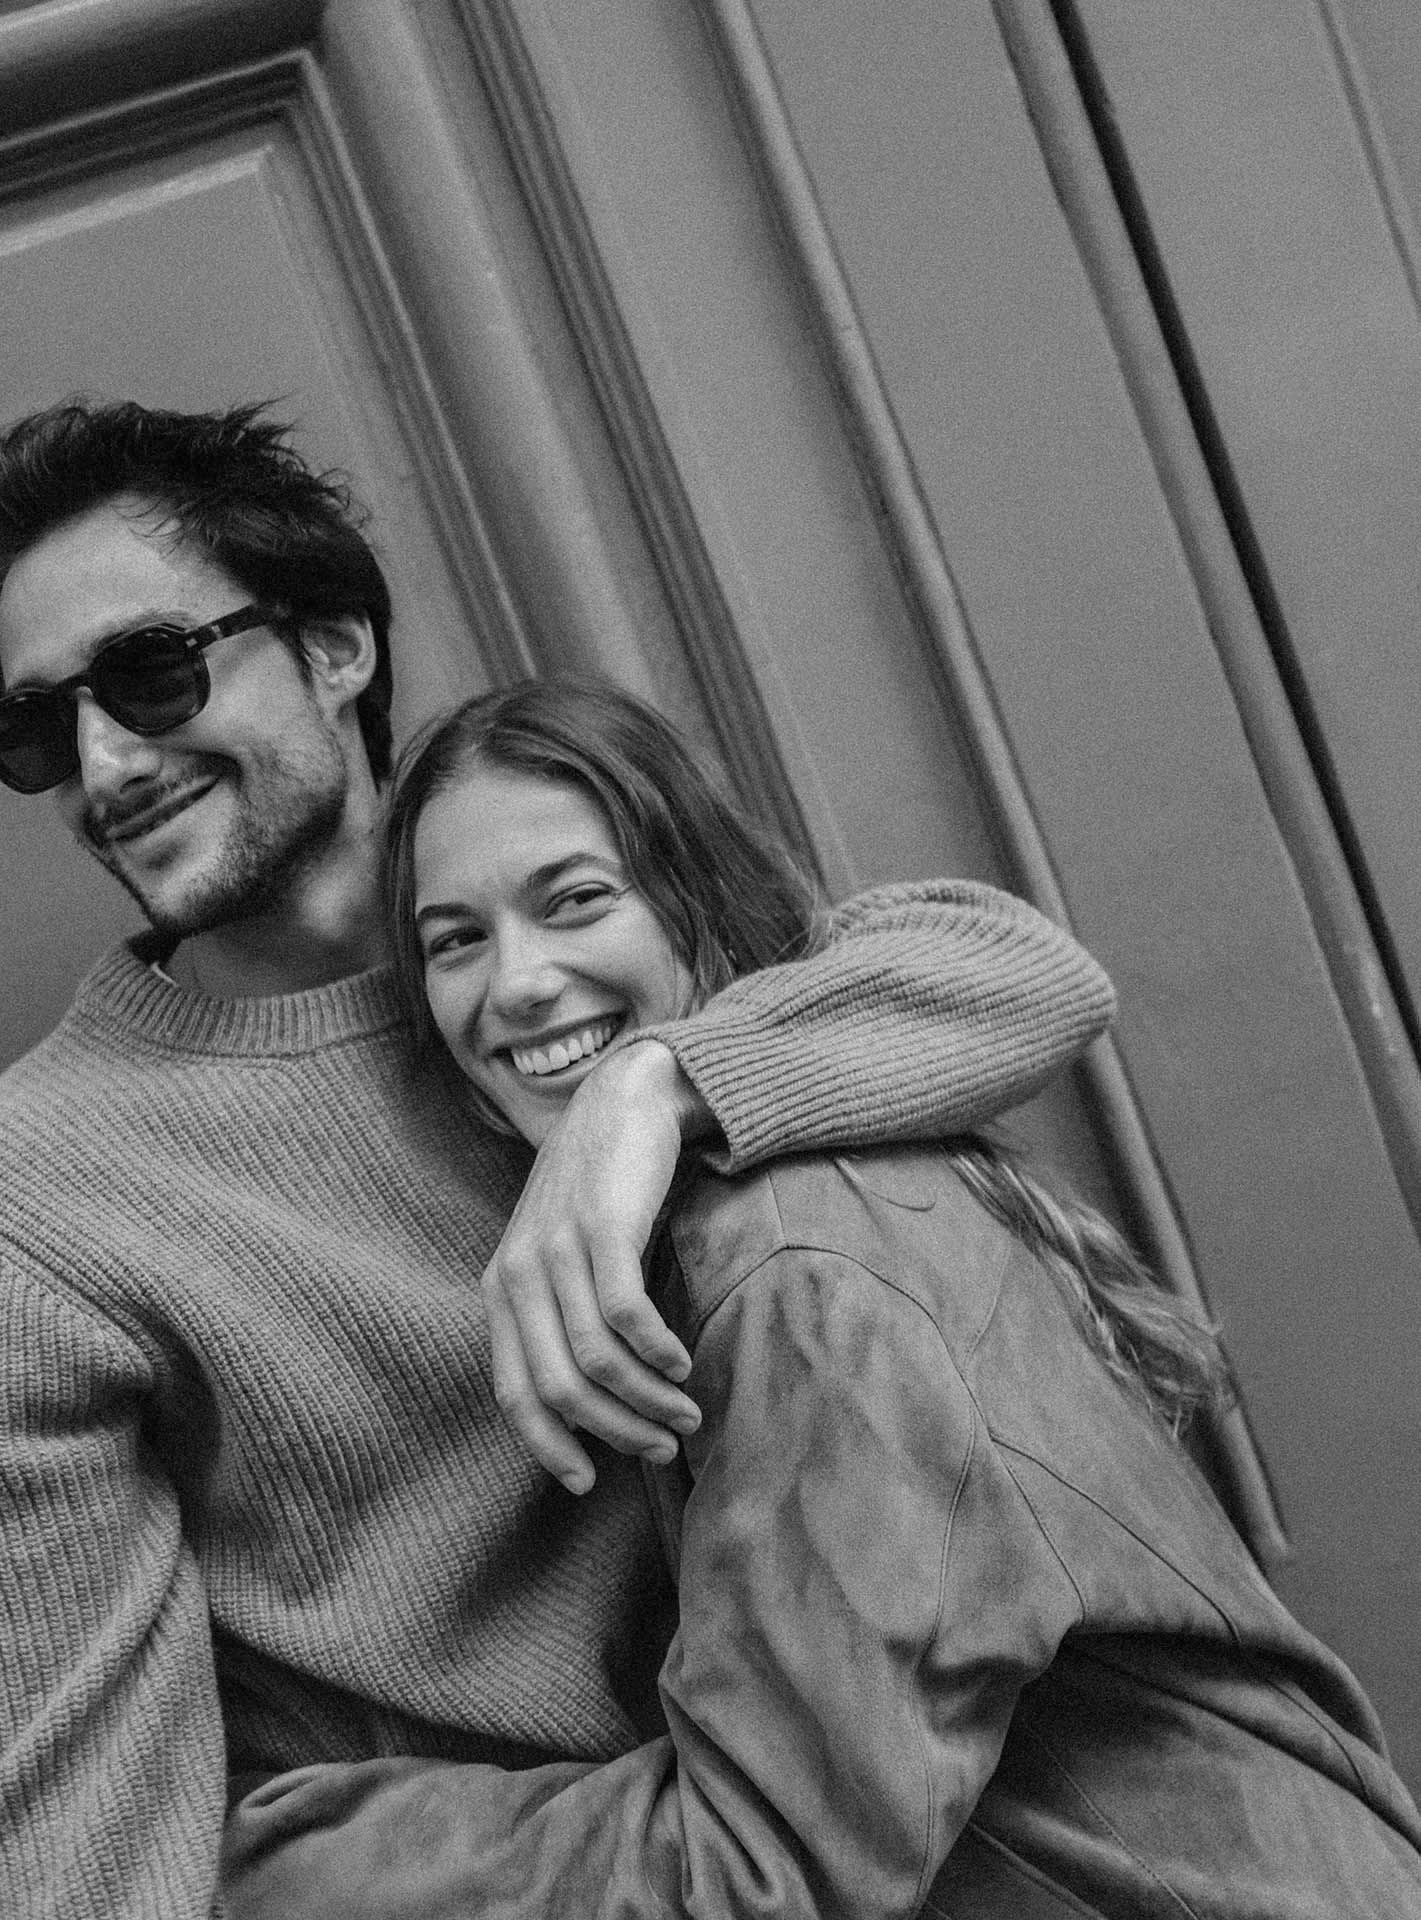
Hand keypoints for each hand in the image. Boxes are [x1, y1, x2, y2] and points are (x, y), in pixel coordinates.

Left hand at [482, 1040, 706, 1491]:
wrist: (626, 1098)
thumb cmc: (602, 1185)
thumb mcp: (562, 1252)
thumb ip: (560, 1314)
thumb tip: (592, 1402)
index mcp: (501, 1287)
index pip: (512, 1392)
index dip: (547, 1445)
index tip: (585, 1483)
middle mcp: (518, 1272)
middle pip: (559, 1387)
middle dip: (614, 1432)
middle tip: (662, 1447)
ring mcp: (557, 1248)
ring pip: (596, 1360)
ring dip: (647, 1400)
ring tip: (686, 1413)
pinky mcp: (602, 1226)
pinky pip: (625, 1314)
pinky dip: (656, 1352)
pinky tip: (683, 1362)